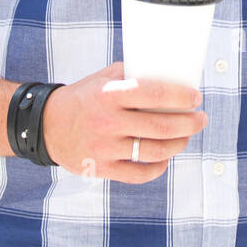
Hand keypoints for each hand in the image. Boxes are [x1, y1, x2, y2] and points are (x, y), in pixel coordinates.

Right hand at [42, 63, 207, 182]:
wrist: (46, 125)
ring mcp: (104, 148)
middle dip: (189, 123)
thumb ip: (132, 74)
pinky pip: (139, 174)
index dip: (180, 97)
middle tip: (201, 118)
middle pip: (160, 127)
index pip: (153, 94)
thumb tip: (168, 72)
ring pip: (154, 151)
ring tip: (186, 136)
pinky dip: (158, 167)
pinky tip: (165, 157)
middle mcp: (107, 122)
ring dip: (179, 144)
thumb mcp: (102, 78)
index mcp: (108, 94)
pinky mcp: (101, 169)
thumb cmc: (82, 97)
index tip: (196, 97)